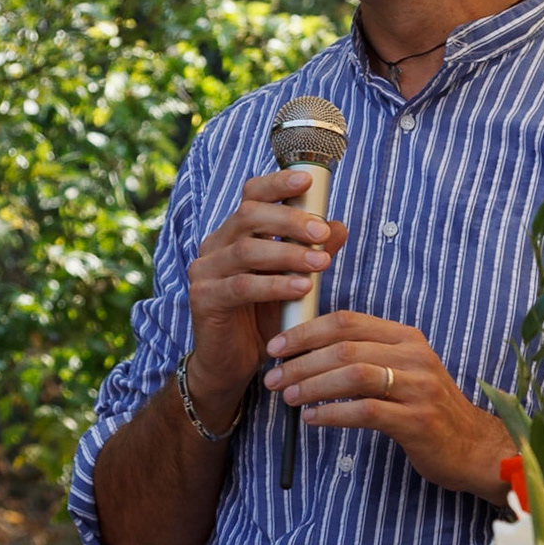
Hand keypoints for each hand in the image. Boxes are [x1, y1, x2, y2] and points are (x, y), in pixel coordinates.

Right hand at [182, 169, 351, 428]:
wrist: (231, 364)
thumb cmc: (263, 318)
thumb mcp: (293, 282)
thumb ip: (312, 253)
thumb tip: (339, 225)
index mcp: (235, 233)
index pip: (251, 194)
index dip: (277, 183)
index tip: (307, 179)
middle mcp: (215, 246)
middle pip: (249, 215)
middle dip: (290, 219)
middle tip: (322, 231)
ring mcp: (205, 271)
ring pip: (246, 249)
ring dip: (288, 253)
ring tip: (322, 263)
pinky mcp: (204, 299)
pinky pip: (241, 286)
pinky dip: (274, 285)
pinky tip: (301, 288)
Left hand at [262, 310, 512, 502]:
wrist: (472, 446)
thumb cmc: (427, 408)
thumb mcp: (403, 370)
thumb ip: (367, 355)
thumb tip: (309, 350)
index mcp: (407, 337)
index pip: (348, 321)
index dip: (306, 332)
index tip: (276, 346)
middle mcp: (415, 356)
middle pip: (345, 347)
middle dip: (300, 361)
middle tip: (272, 376)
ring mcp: (418, 388)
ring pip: (353, 375)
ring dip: (311, 385)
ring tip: (286, 397)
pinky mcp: (417, 420)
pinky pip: (364, 411)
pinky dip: (331, 413)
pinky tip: (311, 418)